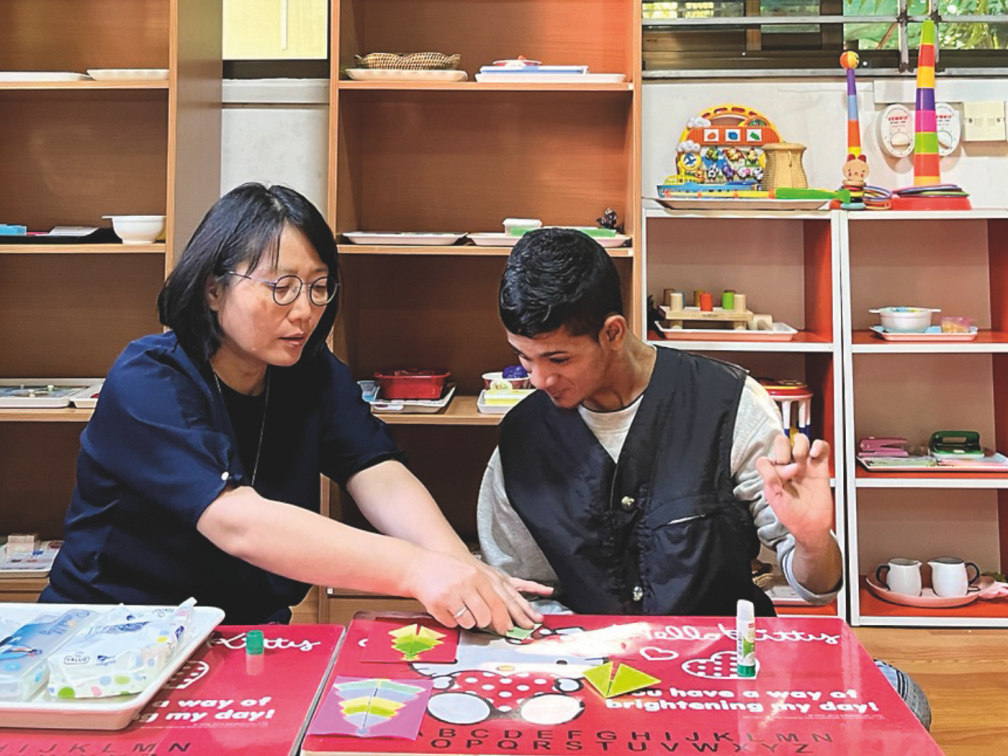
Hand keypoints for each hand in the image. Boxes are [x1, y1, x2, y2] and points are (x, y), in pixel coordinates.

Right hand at [402, 550, 549, 634]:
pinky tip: (447, 609)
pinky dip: (451, 620)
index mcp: (476, 576)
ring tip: (459, 609)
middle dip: (484, 622)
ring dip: (466, 621)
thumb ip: (484, 588)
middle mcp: (465, 585)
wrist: (417, 567)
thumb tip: (500, 611)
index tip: (506, 627)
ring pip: (469, 622)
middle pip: (485, 616)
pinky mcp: (437, 604)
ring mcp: (450, 595)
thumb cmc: (444, 570)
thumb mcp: (469, 572)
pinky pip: (451, 623)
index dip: (503, 619)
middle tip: (479, 619)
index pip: (497, 602)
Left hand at [755, 434, 832, 547]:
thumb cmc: (791, 514)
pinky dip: (819, 446)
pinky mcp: (820, 467)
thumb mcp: (773, 496)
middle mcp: (788, 466)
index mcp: (773, 473)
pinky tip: (815, 454)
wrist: (810, 526)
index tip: (779, 482)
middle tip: (791, 469)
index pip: (767, 458)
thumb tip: (788, 466)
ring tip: (803, 462)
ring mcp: (804, 465)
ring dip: (800, 447)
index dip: (771, 466)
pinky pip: (822, 447)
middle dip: (784, 451)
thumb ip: (771, 476)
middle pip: (782, 442)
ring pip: (800, 440)